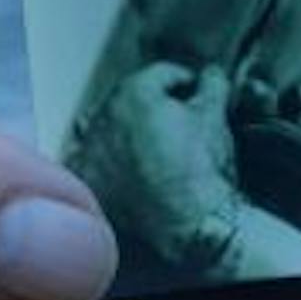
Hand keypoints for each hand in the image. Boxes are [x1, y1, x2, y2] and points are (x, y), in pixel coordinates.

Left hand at [73, 63, 238, 266]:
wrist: (191, 225)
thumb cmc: (202, 168)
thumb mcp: (214, 117)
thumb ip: (213, 85)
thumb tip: (211, 75)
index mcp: (135, 91)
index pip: (163, 75)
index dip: (187, 84)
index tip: (198, 96)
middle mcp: (104, 115)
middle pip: (132, 100)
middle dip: (154, 109)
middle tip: (178, 126)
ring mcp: (90, 149)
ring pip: (111, 129)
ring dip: (129, 134)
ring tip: (156, 152)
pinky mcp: (86, 182)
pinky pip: (93, 162)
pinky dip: (109, 164)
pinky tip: (132, 174)